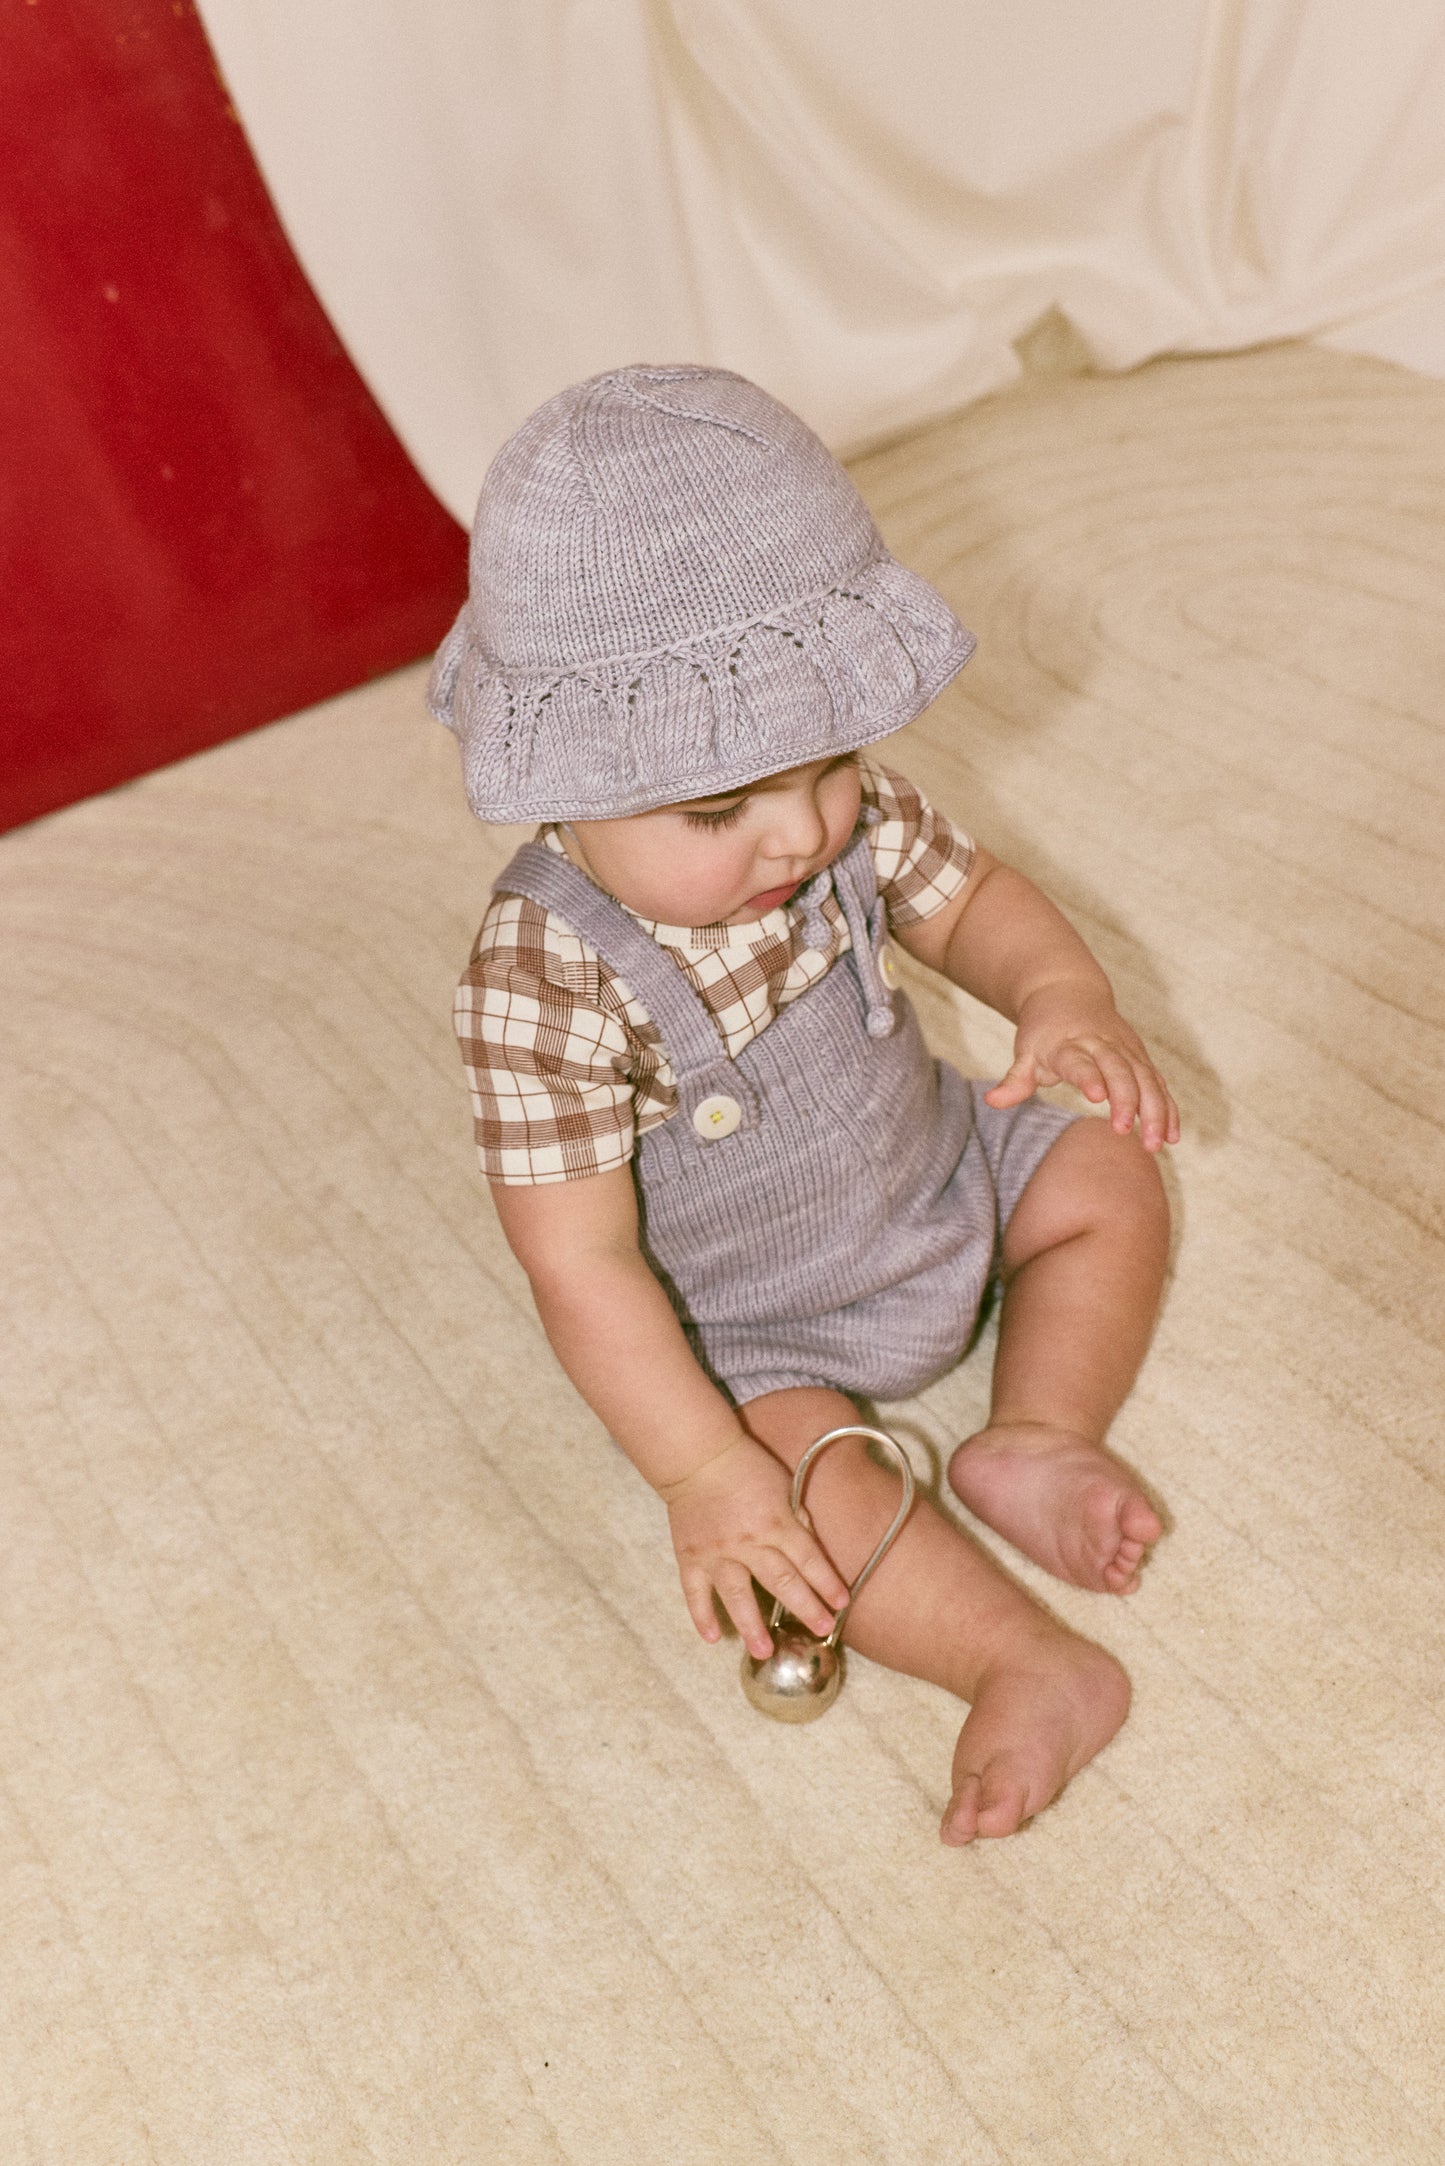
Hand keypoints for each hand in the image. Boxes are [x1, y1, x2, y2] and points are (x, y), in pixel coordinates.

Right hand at [660, 1434, 852, 1659]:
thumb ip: (797, 1518)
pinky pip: (695, 1592)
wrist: (698, 1455)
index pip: (808, 1559)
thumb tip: (811, 1545)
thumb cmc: (746, 1466)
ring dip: (752, 1625)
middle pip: (782, 1582)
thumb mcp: (783, 1484)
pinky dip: (702, 1616)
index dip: (827, 1583)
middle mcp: (749, 1542)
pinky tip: (713, 1638)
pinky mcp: (690, 1557)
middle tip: (820, 1631)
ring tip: (764, 1652)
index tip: (841, 1603)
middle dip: (805, 1608)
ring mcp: (717, 1553)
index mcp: (776, 1522)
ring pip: (738, 1596)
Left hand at [985, 983, 1179, 1151]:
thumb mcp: (1025, 1052)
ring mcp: (1125, 1049)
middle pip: (1119, 1070)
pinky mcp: (1140, 1056)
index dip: (1088, 1077)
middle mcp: (1101, 1044)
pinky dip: (1168, 1107)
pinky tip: (1173, 1135)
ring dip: (1154, 1110)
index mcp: (1068, 1044)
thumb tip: (991, 1101)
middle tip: (1126, 1132)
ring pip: (1145, 1078)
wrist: (1068, 991)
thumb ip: (1015, 1080)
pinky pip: (1158, 1082)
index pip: (1080, 1061)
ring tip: (1156, 1144)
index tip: (1096, 1098)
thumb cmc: (1043, 1032)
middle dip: (1127, 1100)